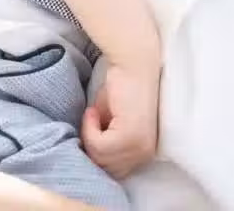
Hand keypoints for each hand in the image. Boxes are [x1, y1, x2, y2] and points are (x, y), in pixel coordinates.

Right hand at [82, 61, 160, 178]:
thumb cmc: (121, 87)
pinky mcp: (130, 136)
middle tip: (91, 120)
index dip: (97, 152)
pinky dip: (89, 128)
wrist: (133, 62)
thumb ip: (104, 141)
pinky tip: (93, 110)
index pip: (114, 171)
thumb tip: (87, 156)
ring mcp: (140, 146)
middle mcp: (146, 153)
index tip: (91, 131)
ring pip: (99, 158)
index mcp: (144, 152)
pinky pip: (98, 145)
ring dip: (89, 134)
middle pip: (105, 168)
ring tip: (93, 113)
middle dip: (91, 144)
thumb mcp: (110, 122)